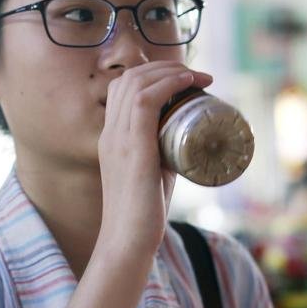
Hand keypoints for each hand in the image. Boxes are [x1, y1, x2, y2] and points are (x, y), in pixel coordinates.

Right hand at [96, 61, 211, 255]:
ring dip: (170, 71)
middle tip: (195, 75)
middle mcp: (110, 132)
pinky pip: (147, 100)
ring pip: (137, 83)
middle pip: (130, 78)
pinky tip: (188, 82)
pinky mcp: (133, 147)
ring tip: (196, 76)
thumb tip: (186, 140)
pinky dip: (169, 84)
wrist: (128, 240)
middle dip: (165, 67)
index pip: (123, 88)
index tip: (184, 80)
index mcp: (111, 136)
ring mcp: (118, 138)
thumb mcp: (154, 173)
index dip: (152, 74)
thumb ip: (163, 154)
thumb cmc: (144, 213)